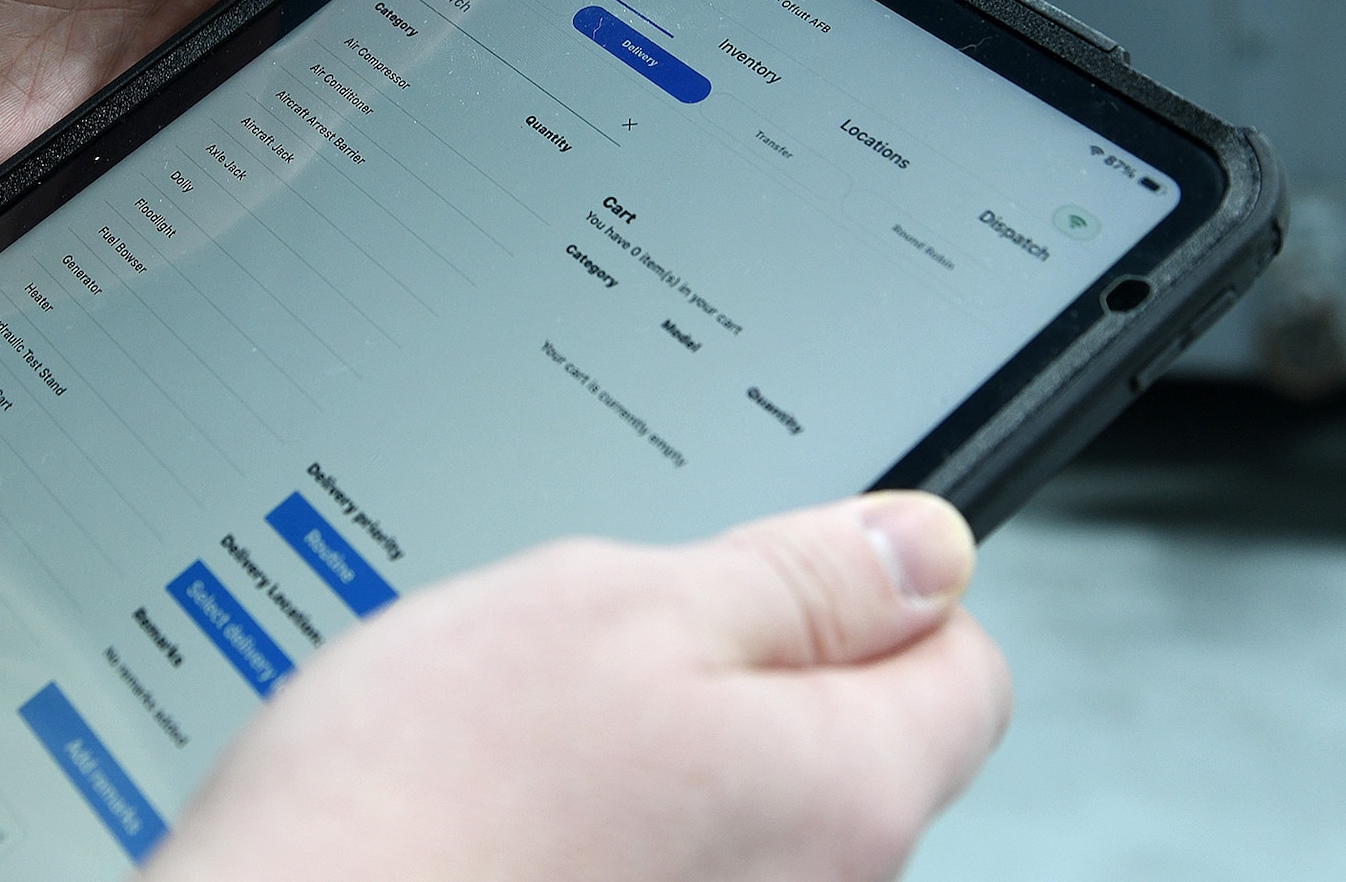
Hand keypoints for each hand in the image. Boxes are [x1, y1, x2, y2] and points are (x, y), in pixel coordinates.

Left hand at [0, 0, 431, 202]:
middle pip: (333, 40)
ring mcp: (142, 85)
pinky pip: (190, 200)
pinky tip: (277, 224)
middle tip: (465, 104)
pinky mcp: (92, 170)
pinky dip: (234, 210)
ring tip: (393, 174)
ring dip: (321, 143)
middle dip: (391, 67)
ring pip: (276, 128)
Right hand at [146, 492, 1010, 881]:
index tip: (786, 562)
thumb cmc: (430, 800)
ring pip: (733, 796)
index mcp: (841, 793)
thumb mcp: (617, 609)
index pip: (966, 667)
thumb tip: (925, 546)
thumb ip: (792, 579)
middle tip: (604, 634)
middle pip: (840, 737)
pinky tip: (503, 799)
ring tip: (524, 724)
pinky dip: (600, 816)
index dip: (879, 588)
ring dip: (654, 739)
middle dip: (740, 662)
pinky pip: (660, 857)